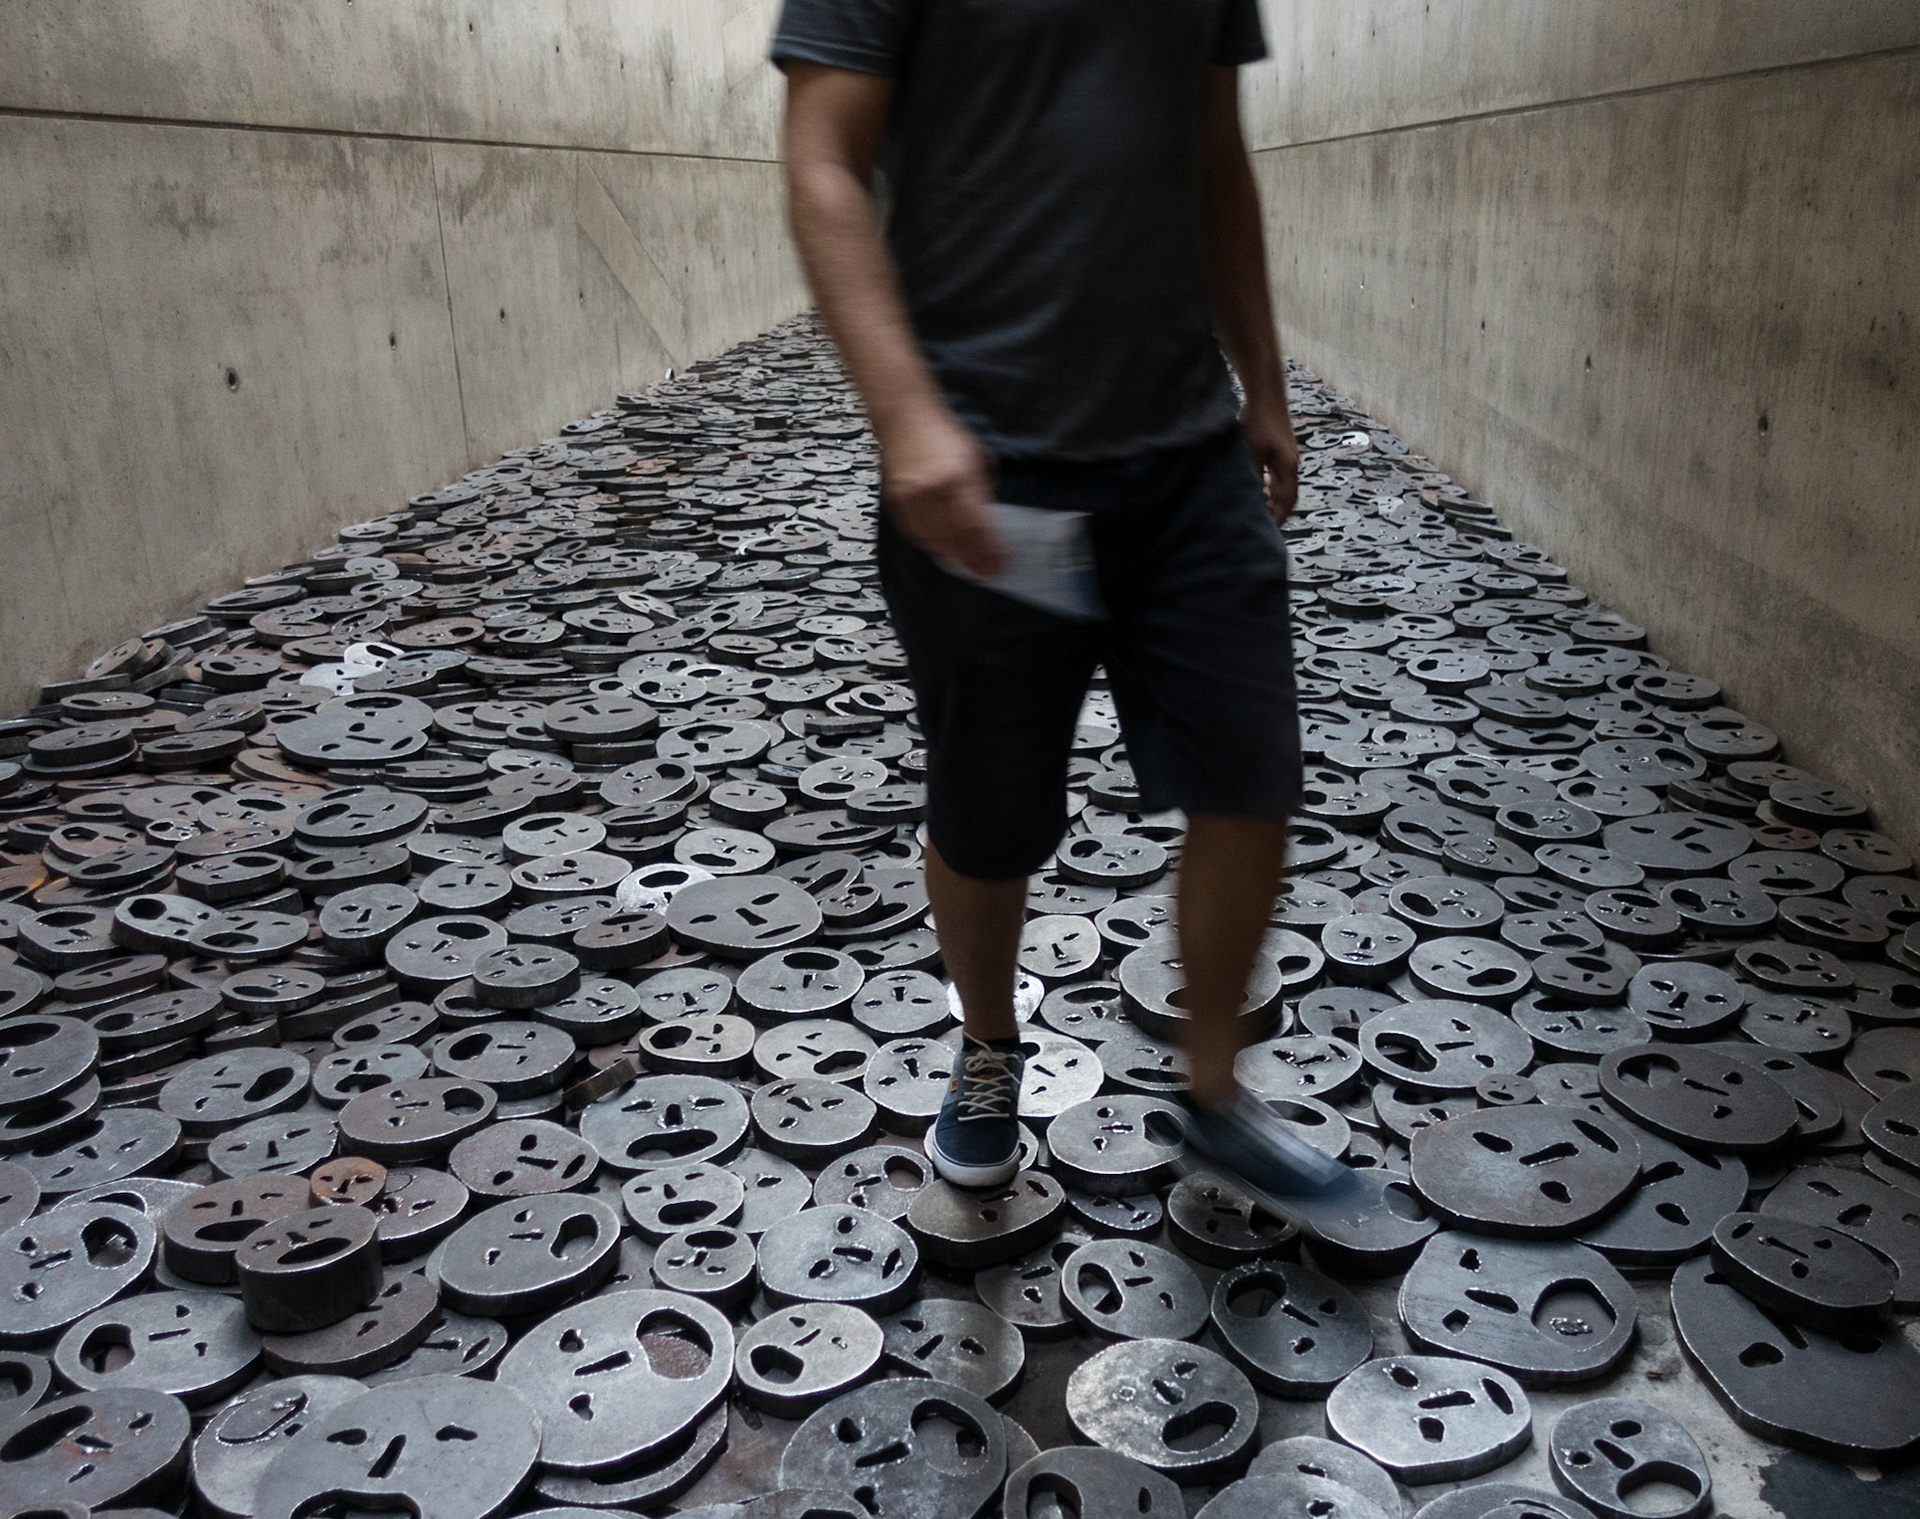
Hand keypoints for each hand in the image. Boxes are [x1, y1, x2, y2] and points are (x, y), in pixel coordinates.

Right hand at [879, 405, 1003, 577]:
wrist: (904, 418)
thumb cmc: (945, 435)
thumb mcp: (978, 459)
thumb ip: (983, 493)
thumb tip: (990, 524)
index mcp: (959, 479)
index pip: (978, 528)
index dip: (990, 552)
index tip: (1001, 566)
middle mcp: (934, 493)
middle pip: (956, 541)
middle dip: (974, 561)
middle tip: (987, 574)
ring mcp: (912, 500)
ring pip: (935, 542)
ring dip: (954, 558)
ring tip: (969, 567)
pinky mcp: (897, 504)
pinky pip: (917, 535)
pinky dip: (933, 546)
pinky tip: (945, 550)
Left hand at [1242, 393, 1299, 524]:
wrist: (1266, 394)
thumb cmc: (1258, 421)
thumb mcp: (1251, 452)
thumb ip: (1252, 475)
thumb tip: (1250, 497)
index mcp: (1287, 466)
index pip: (1288, 499)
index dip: (1279, 516)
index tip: (1269, 529)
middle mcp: (1291, 462)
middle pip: (1286, 494)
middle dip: (1275, 509)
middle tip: (1260, 522)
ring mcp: (1287, 455)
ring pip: (1281, 484)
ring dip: (1270, 496)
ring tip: (1256, 505)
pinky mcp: (1280, 448)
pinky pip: (1277, 473)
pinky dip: (1268, 483)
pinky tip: (1256, 483)